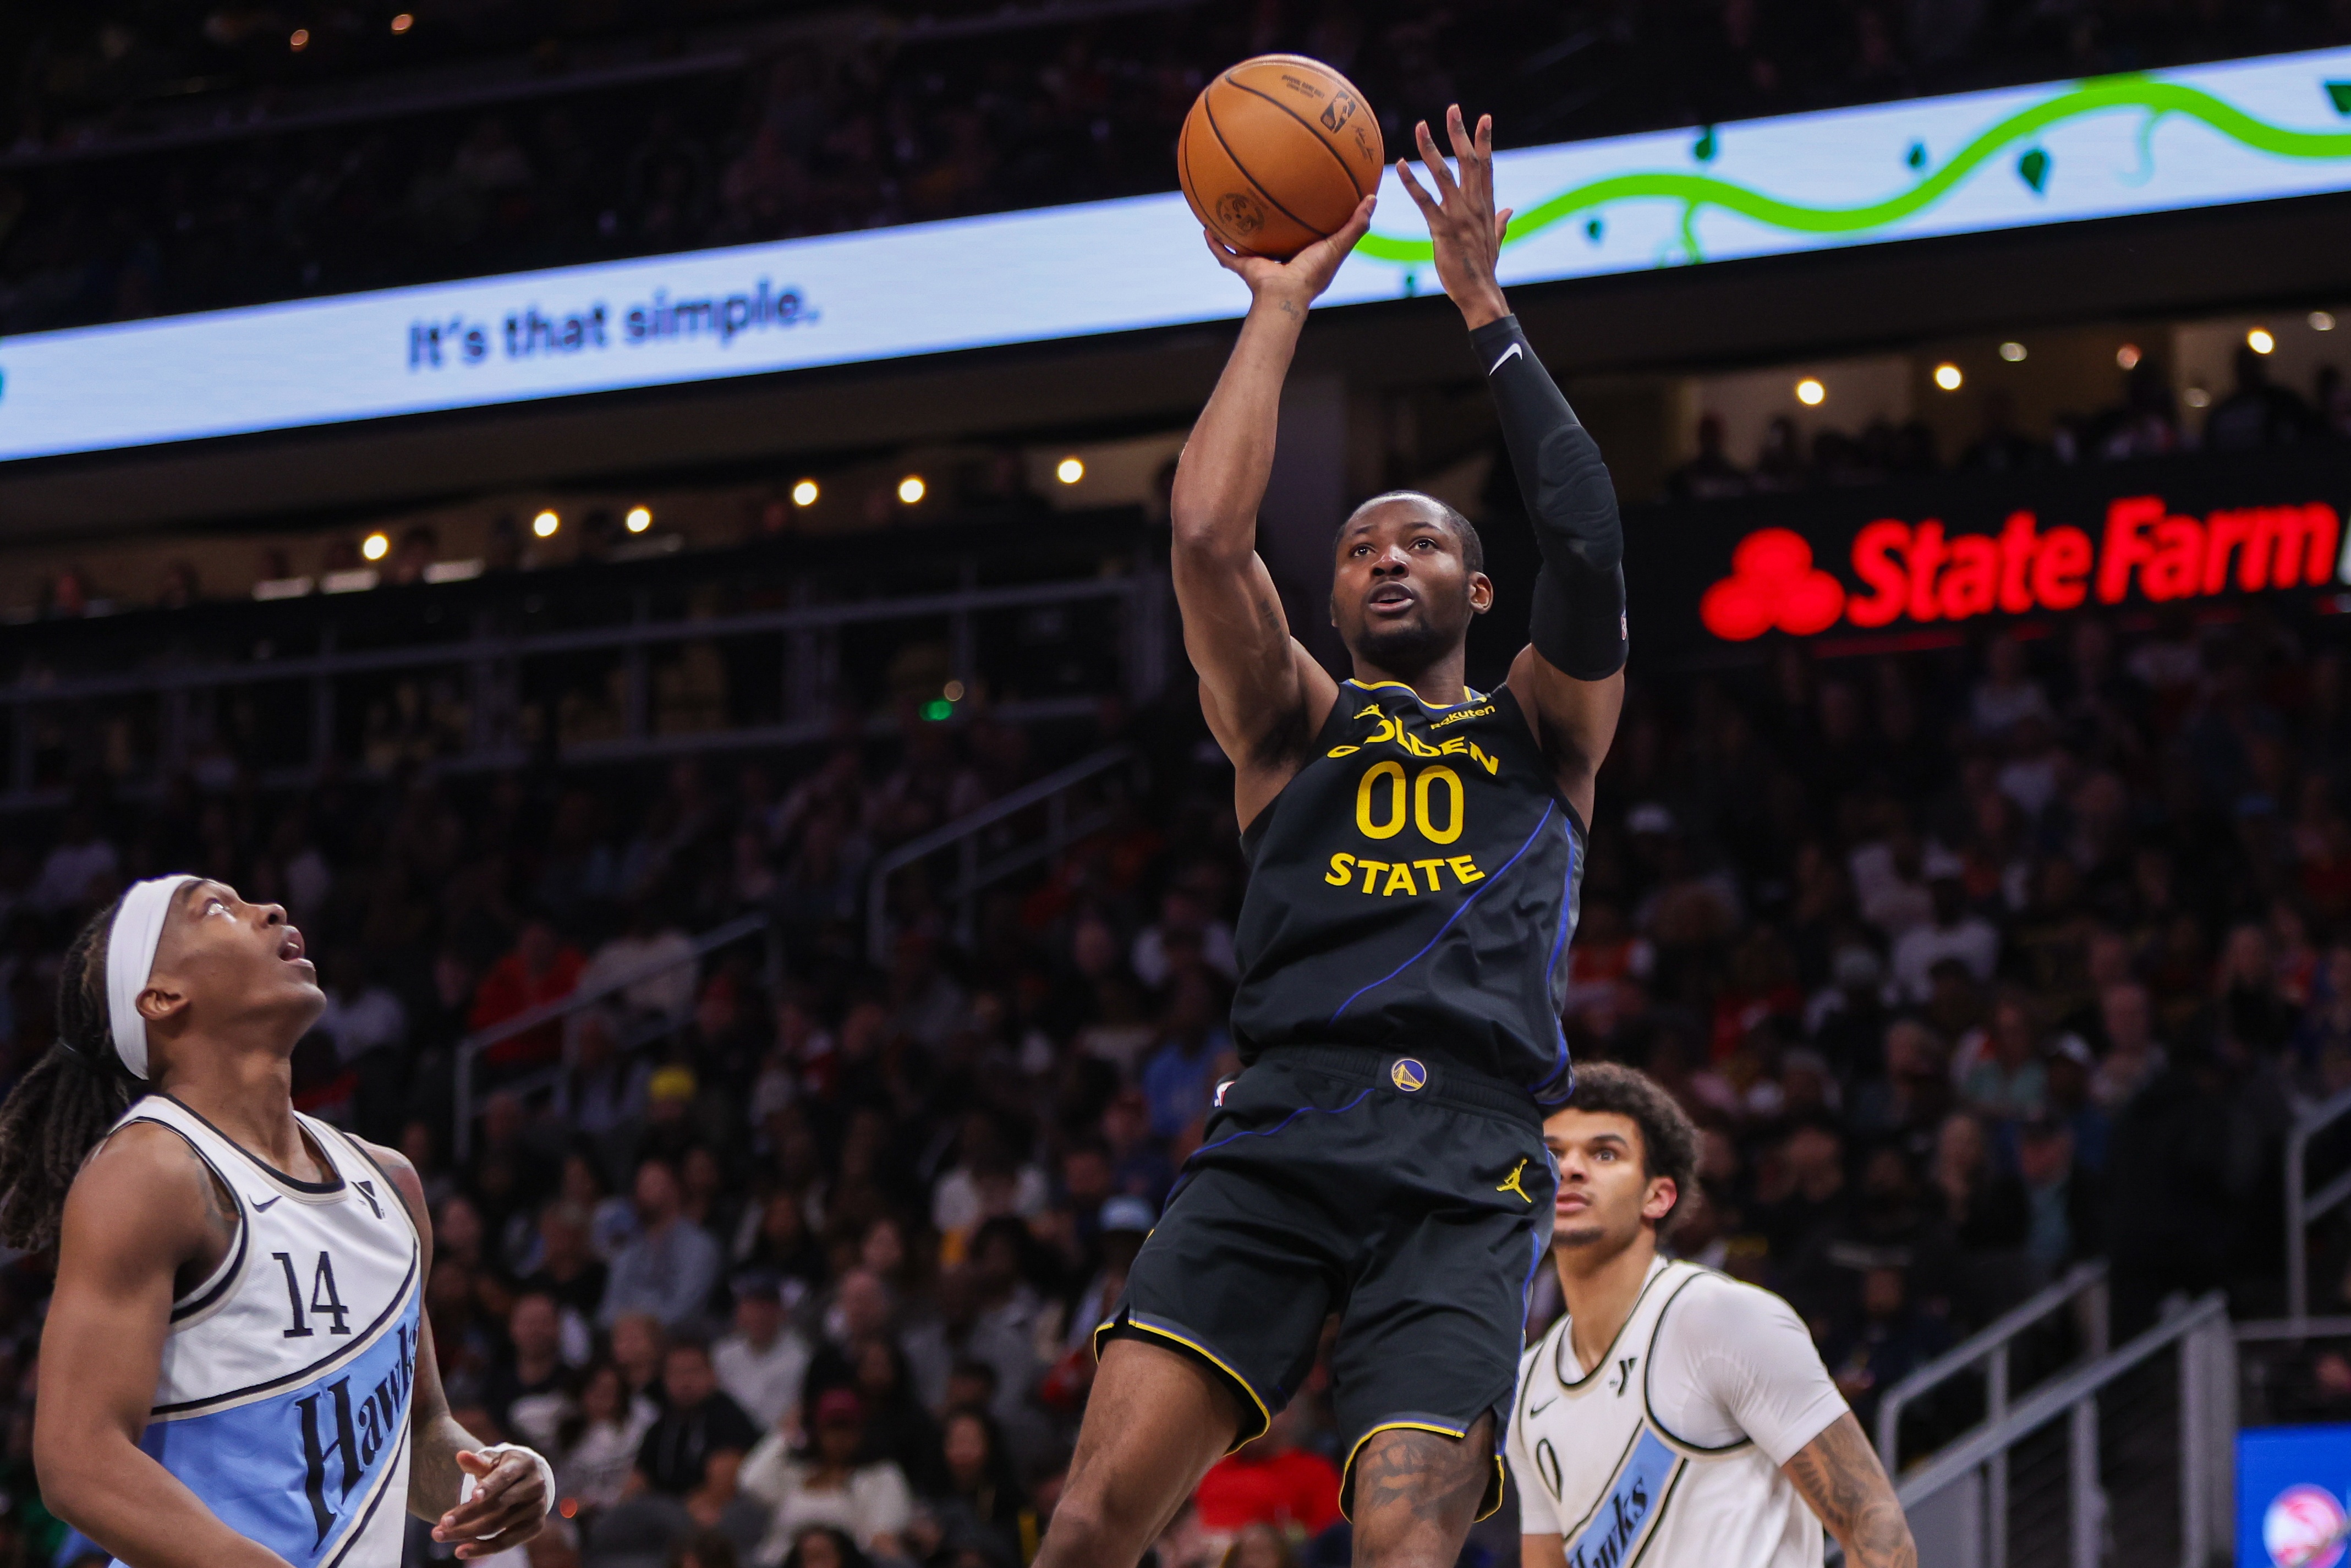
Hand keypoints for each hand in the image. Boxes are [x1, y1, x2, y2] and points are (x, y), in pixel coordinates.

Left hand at [434, 1447, 549, 1559]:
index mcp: (524, 1464)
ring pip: (497, 1525)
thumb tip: (460, 1456)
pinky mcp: (535, 1526)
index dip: (489, 1486)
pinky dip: (482, 1548)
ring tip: (440, 1536)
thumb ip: (477, 1462)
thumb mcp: (494, 1461)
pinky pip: (505, 1542)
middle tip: (440, 1524)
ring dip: (466, 1533)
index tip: (471, 1496)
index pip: (505, 1477)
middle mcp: (535, 1486)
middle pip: (497, 1505)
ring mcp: (537, 1507)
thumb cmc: (506, 1469)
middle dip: (466, 1515)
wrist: (531, 1481)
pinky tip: (462, 1550)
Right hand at [1203, 194, 1375, 313]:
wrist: (1286, 294)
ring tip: (1228, 206)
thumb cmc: (1314, 273)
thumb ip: (1356, 224)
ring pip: (1246, 243)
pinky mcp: (1245, 267)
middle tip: (1264, 197)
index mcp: (1303, 255)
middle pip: (1273, 236)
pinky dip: (1215, 244)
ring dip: (1237, 229)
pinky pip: (1225, 254)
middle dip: (1268, 221)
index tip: (1304, 198)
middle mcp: (1280, 258)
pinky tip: (1205, 227)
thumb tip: (1373, 198)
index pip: (1304, 233)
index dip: (1304, 218)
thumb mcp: (1339, 245)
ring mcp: (1261, 263)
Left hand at [1395, 105, 1511, 329]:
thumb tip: (1509, 210)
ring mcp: (1459, 216)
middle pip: (1468, 161)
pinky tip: (1399, 166)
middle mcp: (1474, 205)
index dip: (1485, 141)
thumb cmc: (1484, 269)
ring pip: (1445, 175)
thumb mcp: (1495, 241)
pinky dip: (1411, 182)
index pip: (1486, 166)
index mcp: (1486, 205)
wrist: (1480, 292)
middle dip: (1460, 133)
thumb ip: (1500, 222)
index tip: (1484, 117)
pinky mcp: (1443, 230)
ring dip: (1431, 149)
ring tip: (1420, 127)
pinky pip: (1424, 201)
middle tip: (1452, 108)